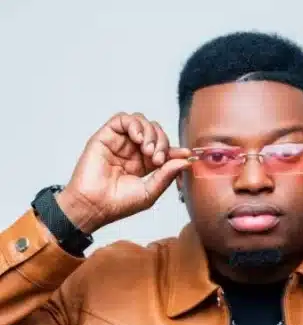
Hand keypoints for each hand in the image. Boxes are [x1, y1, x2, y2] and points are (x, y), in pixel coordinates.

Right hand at [57, 113, 190, 233]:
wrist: (95, 205)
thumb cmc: (118, 204)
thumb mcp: (150, 191)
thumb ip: (167, 175)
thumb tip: (186, 161)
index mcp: (144, 165)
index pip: (163, 148)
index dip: (175, 149)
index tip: (185, 154)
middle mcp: (132, 151)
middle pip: (155, 132)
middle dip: (162, 141)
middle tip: (158, 158)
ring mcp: (119, 143)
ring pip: (141, 122)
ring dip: (150, 132)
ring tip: (147, 150)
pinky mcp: (106, 136)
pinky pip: (123, 119)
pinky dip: (134, 124)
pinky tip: (138, 138)